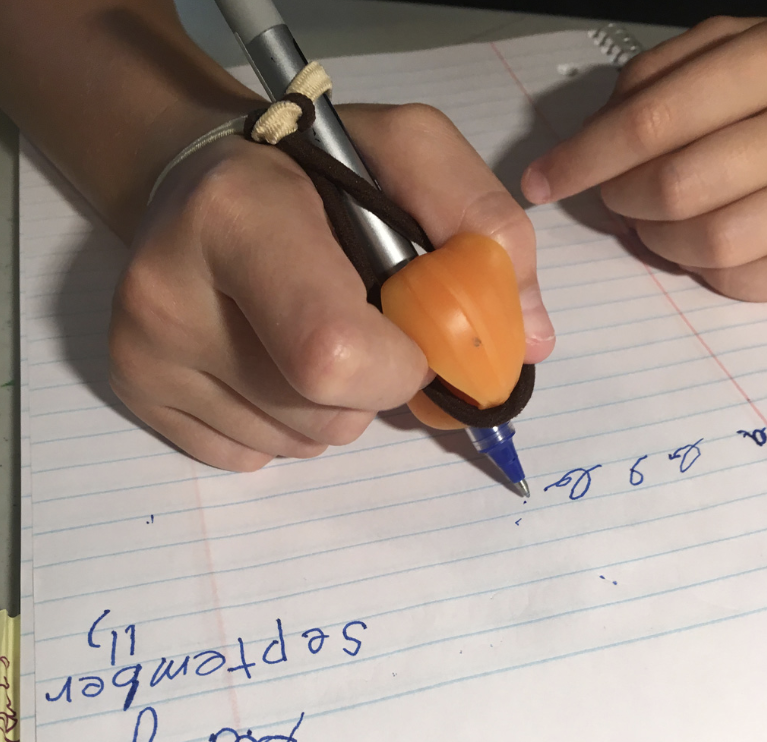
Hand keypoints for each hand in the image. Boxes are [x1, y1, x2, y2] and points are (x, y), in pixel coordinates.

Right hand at [109, 103, 554, 471]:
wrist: (194, 179)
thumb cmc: (312, 171)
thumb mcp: (408, 153)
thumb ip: (483, 228)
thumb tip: (528, 342)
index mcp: (238, 216)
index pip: (336, 355)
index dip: (400, 366)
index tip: (413, 336)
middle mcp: (167, 292)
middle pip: (324, 416)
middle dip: (373, 389)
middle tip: (355, 322)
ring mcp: (145, 352)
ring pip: (297, 445)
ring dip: (332, 408)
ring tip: (305, 333)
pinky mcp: (136, 393)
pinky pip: (252, 459)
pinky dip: (283, 426)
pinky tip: (267, 360)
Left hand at [521, 17, 766, 301]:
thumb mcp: (724, 53)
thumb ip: (657, 83)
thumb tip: (590, 139)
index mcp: (766, 61)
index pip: (652, 119)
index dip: (585, 157)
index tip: (542, 181)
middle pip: (676, 186)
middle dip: (626, 202)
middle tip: (618, 198)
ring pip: (712, 240)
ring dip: (663, 241)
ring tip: (659, 221)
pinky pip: (746, 280)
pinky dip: (708, 271)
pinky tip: (701, 243)